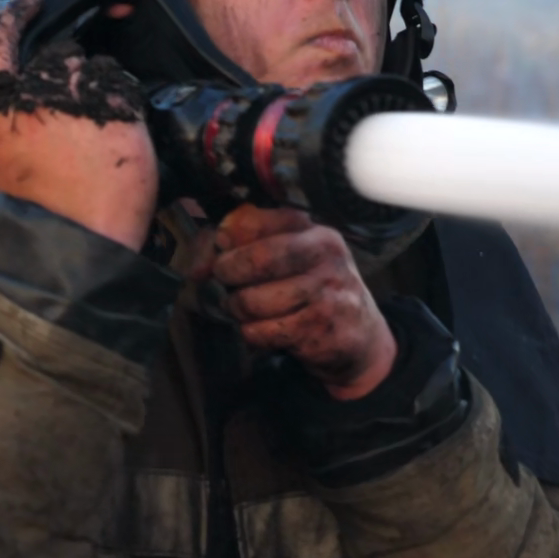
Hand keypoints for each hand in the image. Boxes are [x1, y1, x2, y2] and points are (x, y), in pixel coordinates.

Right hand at [0, 0, 158, 250]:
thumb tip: (45, 97)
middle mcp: (36, 89)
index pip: (0, 39)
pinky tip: (120, 136)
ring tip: (101, 137)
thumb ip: (23, 114)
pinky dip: (127, 107)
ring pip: (98, 67)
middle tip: (84, 110)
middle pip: (60, 53)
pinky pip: (128, 87)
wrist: (71, 242)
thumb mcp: (9, 154)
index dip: (16, 12)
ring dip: (102, 91)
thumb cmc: (40, 209)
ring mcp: (79, 94)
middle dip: (73, 75)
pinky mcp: (121, 107)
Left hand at [210, 206, 396, 400]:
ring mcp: (326, 294)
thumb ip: (241, 248)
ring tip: (248, 307)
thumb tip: (197, 265)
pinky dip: (252, 333)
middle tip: (227, 281)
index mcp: (316, 231)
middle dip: (228, 272)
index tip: (221, 248)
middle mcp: (326, 257)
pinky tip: (266, 329)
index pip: (256, 221)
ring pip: (252, 301)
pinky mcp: (319, 330)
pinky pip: (261, 331)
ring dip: (238, 308)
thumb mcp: (292, 258)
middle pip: (257, 259)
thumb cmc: (315, 289)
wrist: (360, 336)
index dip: (227, 237)